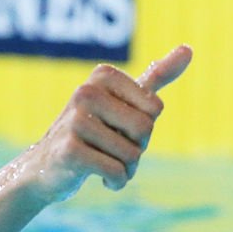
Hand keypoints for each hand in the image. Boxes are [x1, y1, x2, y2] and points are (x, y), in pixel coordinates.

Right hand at [24, 45, 192, 201]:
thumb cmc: (89, 134)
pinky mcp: (69, 151)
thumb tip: (189, 50)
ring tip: (103, 164)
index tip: (118, 129)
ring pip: (132, 154)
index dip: (143, 127)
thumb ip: (155, 77)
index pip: (155, 108)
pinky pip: (117, 171)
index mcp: (101, 76)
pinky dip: (116, 182)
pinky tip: (100, 178)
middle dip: (136, 148)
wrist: (43, 168)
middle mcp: (85, 93)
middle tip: (111, 149)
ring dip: (126, 168)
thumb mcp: (121, 103)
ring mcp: (75, 122)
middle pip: (145, 129)